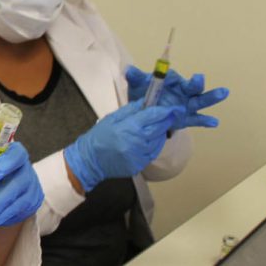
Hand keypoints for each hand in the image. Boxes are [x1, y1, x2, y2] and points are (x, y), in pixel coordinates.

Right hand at [64, 102, 180, 191]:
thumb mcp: (111, 119)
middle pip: (159, 128)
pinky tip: (150, 140)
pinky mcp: (140, 164)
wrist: (90, 160)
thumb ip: (130, 110)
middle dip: (167, 120)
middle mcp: (136, 142)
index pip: (152, 116)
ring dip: (161, 132)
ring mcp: (139, 155)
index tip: (174, 107)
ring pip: (159, 141)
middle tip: (172, 114)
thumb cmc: (99, 137)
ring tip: (157, 127)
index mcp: (128, 128)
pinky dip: (155, 144)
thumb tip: (146, 102)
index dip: (165, 111)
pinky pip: (153, 152)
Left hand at [126, 66, 228, 130]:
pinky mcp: (187, 118)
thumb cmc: (144, 93)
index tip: (168, 74)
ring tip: (223, 92)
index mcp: (170, 81)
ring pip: (200, 101)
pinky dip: (205, 120)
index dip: (170, 75)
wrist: (145, 112)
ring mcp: (186, 105)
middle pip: (192, 87)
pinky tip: (214, 122)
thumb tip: (128, 70)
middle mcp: (182, 91)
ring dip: (211, 97)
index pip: (173, 77)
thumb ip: (136, 77)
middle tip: (200, 77)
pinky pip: (197, 119)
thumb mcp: (138, 85)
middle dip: (196, 83)